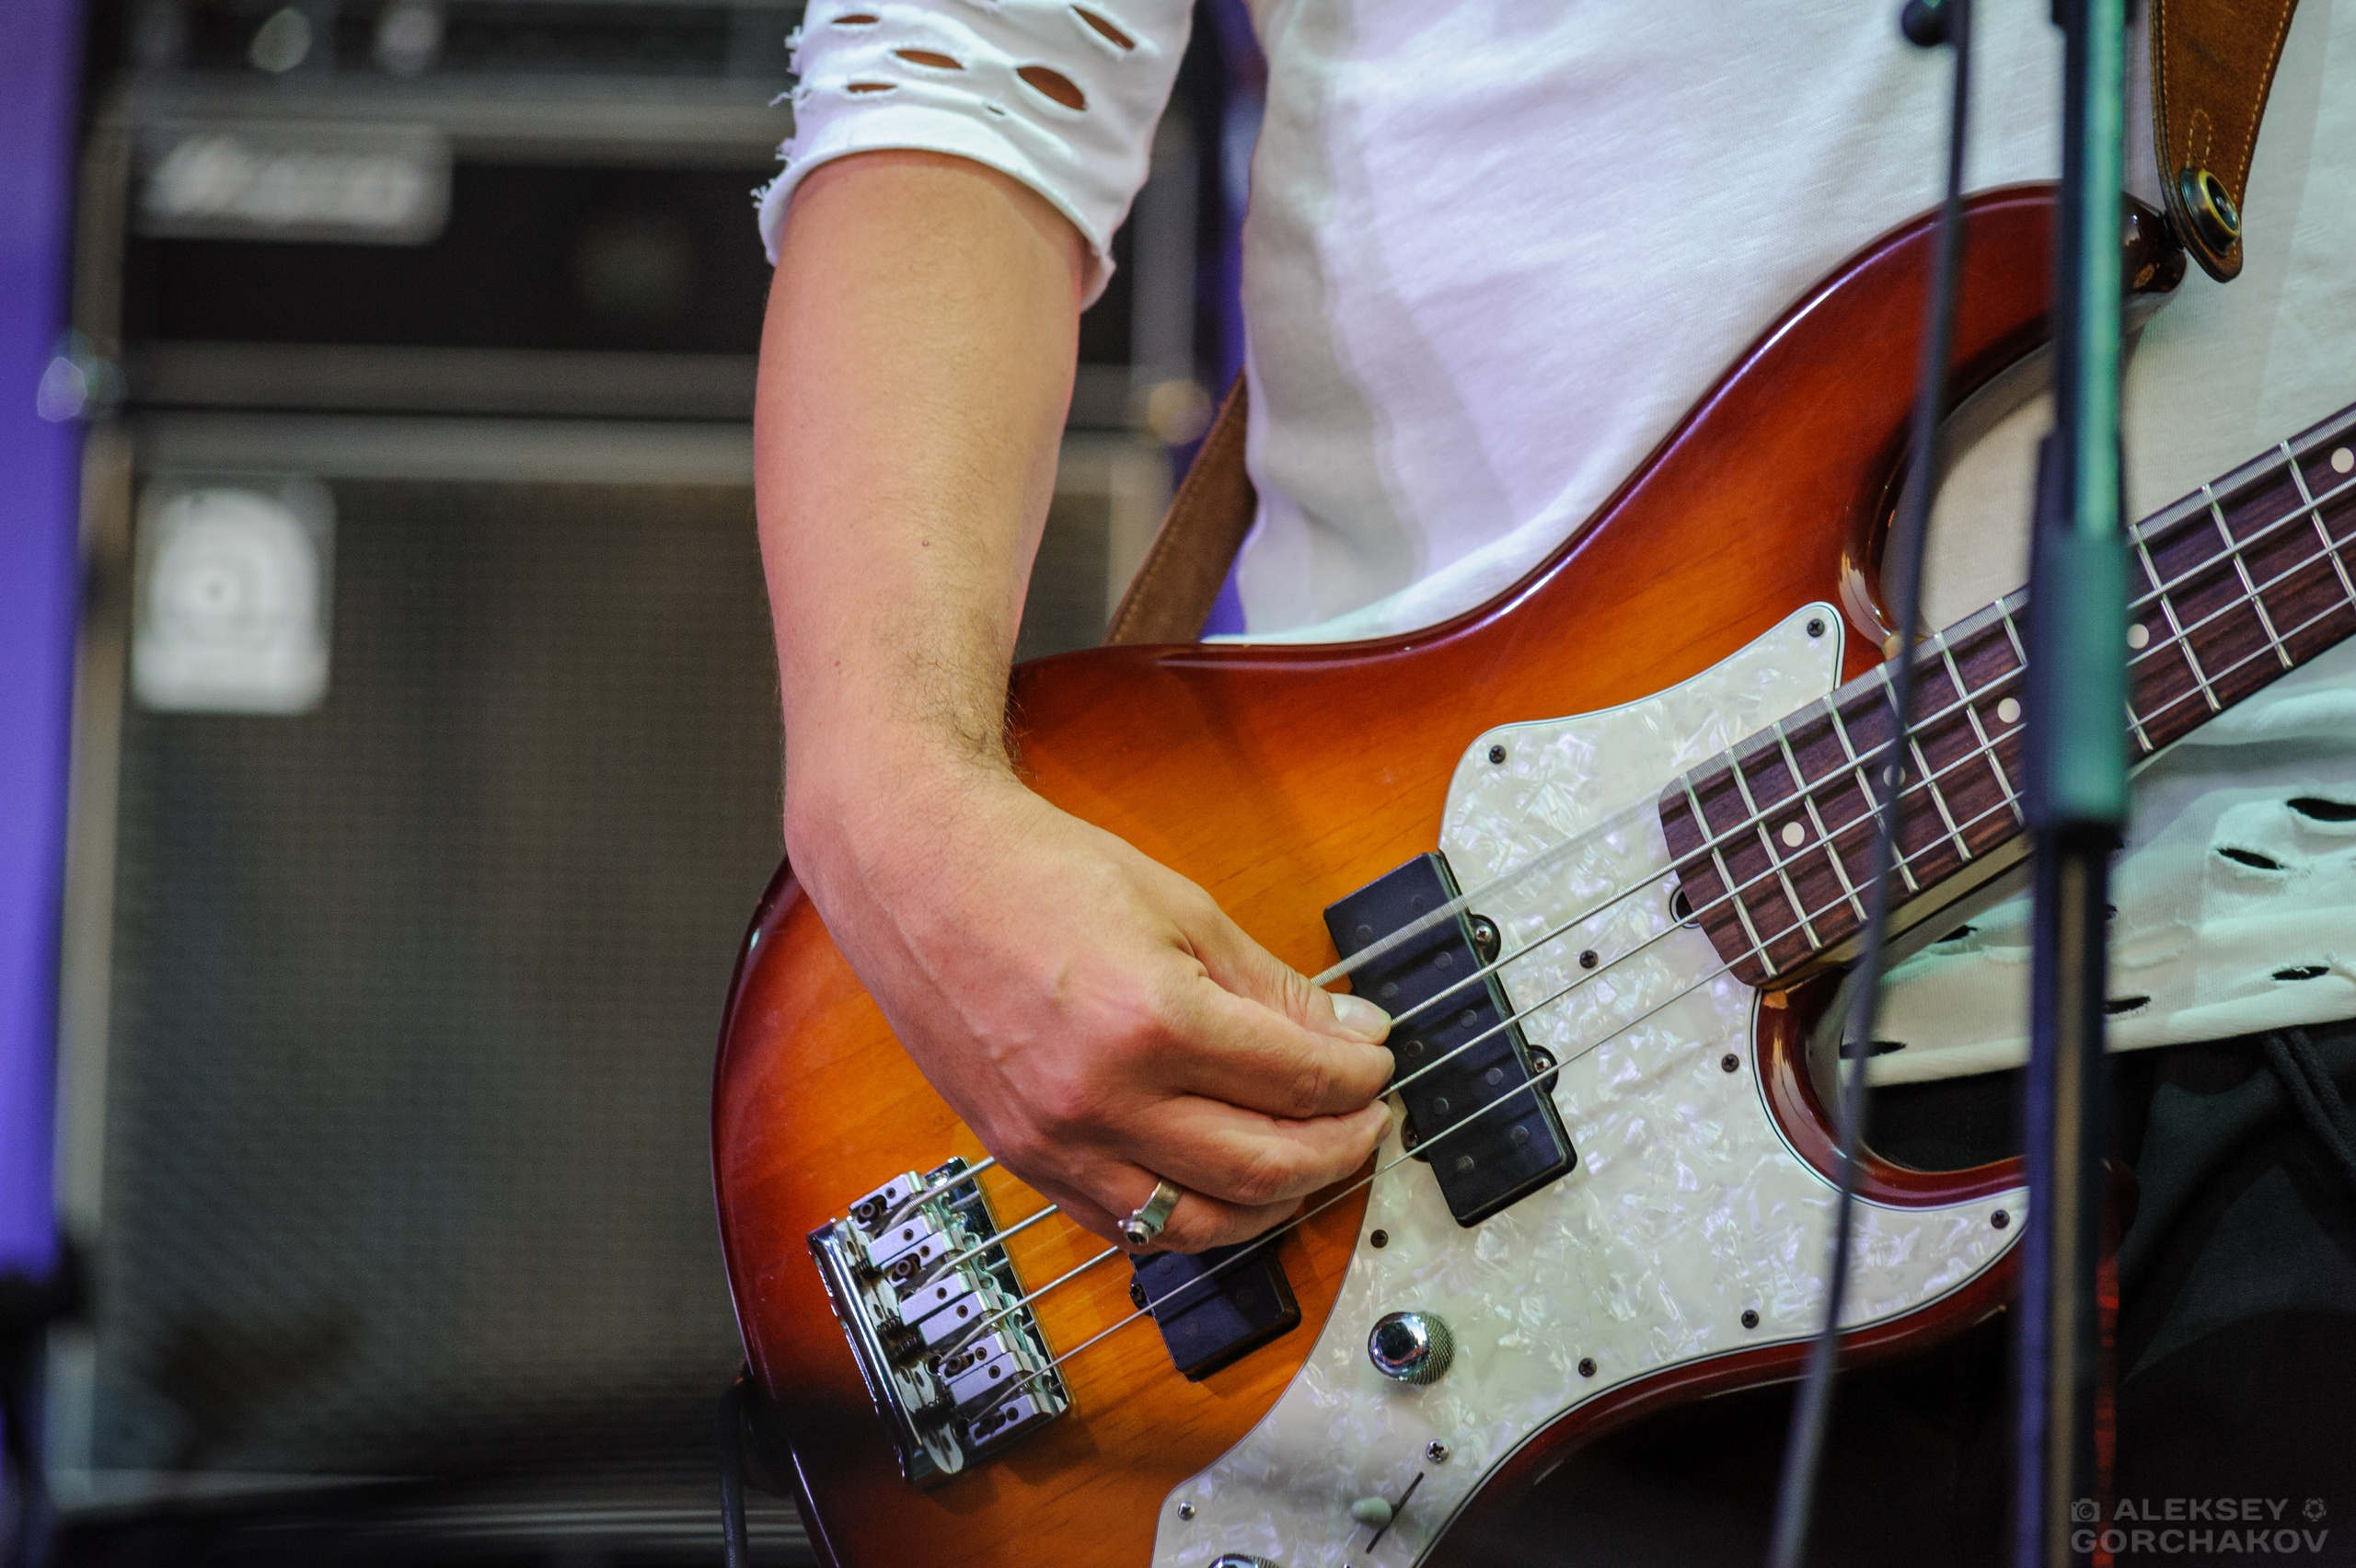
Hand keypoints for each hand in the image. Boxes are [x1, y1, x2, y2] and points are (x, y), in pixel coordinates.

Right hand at [789, 762, 1394, 1252]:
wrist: (918, 872)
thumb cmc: (1037, 872)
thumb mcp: (1182, 908)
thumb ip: (1273, 988)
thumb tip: (1351, 1037)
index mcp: (1152, 1021)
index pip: (1296, 1080)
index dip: (1358, 1077)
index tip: (1377, 1063)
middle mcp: (1102, 1099)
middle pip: (1265, 1167)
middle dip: (1340, 1148)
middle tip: (1366, 1119)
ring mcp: (1057, 1142)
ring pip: (1204, 1223)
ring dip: (1279, 1201)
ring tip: (1311, 1160)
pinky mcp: (1026, 1160)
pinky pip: (1133, 1227)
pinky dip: (1197, 1217)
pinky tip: (1229, 1184)